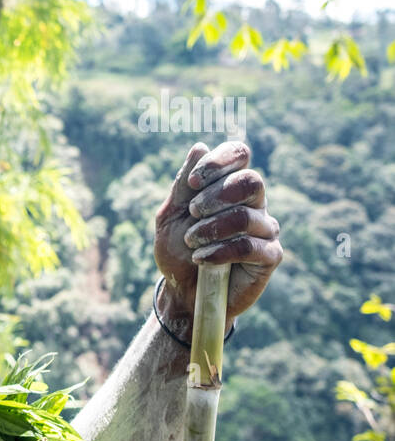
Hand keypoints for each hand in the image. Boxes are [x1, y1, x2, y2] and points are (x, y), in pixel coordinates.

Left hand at [153, 140, 282, 336]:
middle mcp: (254, 204)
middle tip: (192, 213)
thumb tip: (200, 147)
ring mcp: (265, 230)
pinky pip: (250, 246)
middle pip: (251, 181)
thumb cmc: (177, 251)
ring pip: (247, 216)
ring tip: (191, 242)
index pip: (240, 154)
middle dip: (216, 195)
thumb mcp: (170, 216)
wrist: (182, 292)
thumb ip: (184, 185)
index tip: (194, 183)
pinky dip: (219, 251)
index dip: (220, 161)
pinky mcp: (270, 257)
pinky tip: (201, 259)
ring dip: (211, 228)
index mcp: (230, 187)